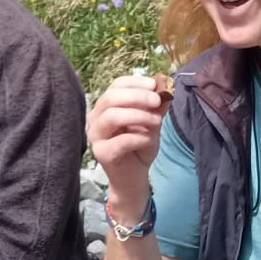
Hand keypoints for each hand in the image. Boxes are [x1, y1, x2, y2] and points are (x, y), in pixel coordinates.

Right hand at [86, 75, 167, 202]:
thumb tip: (165, 88)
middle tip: (156, 100)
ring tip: (157, 121)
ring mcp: (96, 136)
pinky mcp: (102, 153)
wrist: (134, 177)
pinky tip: (150, 139)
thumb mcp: (152, 122)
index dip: (135, 82)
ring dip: (138, 115)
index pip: (116, 85)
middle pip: (110, 98)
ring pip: (111, 116)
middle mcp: (96, 118)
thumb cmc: (140, 147)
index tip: (154, 84)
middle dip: (136, 96)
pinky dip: (139, 137)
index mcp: (106, 106)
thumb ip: (156, 106)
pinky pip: (121, 141)